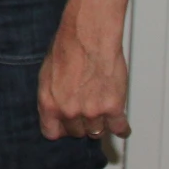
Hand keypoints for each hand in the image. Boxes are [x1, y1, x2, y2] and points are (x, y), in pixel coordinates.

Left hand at [38, 19, 130, 139]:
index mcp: (49, 103)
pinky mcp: (113, 107)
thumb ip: (51, 97)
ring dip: (100, 124)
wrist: (89, 36)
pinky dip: (122, 128)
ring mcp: (92, 111)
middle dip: (81, 123)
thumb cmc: (68, 48)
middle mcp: (69, 111)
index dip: (60, 129)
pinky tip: (121, 127)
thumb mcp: (46, 75)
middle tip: (86, 113)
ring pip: (97, 132)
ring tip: (102, 116)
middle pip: (77, 132)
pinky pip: (119, 128)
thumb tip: (56, 109)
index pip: (51, 132)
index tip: (66, 127)